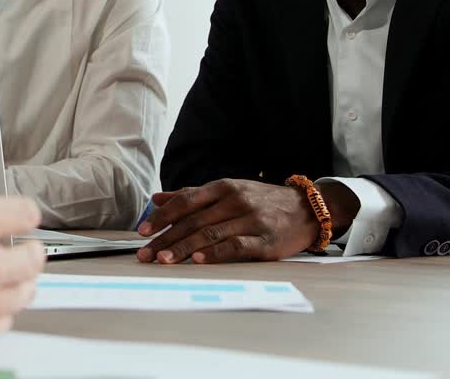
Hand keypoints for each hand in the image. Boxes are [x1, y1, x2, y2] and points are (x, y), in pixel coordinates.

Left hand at [134, 179, 318, 263]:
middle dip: (165, 238)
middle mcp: (235, 200)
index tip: (142, 231)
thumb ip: (192, 195)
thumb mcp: (227, 190)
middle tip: (145, 254)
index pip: (185, 201)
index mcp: (222, 187)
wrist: (307, 208)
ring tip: (164, 260)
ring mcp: (250, 220)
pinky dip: (215, 254)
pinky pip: (236, 246)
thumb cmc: (261, 201)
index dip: (162, 217)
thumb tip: (157, 198)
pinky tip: (198, 260)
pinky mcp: (265, 241)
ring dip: (184, 249)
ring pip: (210, 234)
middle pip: (193, 221)